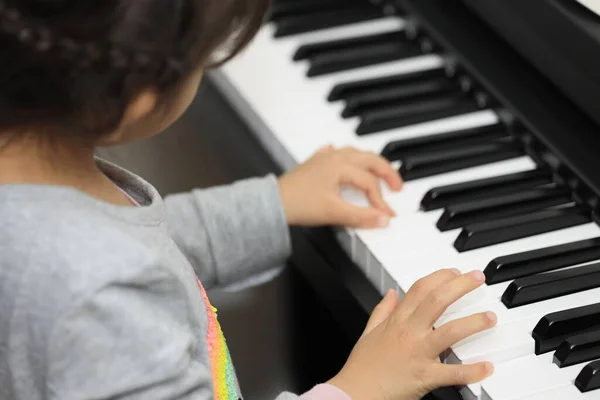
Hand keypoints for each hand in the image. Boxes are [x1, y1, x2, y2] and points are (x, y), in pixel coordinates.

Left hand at [278, 146, 402, 227]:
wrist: (272, 202)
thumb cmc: (298, 204)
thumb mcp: (334, 213)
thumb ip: (361, 217)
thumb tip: (383, 220)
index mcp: (341, 165)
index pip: (370, 183)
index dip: (381, 201)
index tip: (387, 216)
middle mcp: (334, 157)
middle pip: (369, 159)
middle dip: (386, 171)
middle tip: (397, 186)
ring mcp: (323, 158)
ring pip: (354, 154)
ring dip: (369, 163)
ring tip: (378, 173)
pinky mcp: (314, 163)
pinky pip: (335, 154)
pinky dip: (345, 157)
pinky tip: (342, 157)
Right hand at [328, 269, 496, 399]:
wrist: (355, 392)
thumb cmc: (362, 366)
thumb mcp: (368, 331)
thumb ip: (382, 310)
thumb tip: (391, 292)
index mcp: (397, 321)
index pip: (420, 289)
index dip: (439, 277)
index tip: (454, 272)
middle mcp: (409, 332)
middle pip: (438, 300)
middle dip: (460, 286)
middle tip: (478, 279)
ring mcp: (418, 353)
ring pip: (450, 332)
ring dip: (474, 322)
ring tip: (490, 317)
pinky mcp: (425, 376)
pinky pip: (452, 372)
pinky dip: (472, 370)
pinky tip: (487, 366)